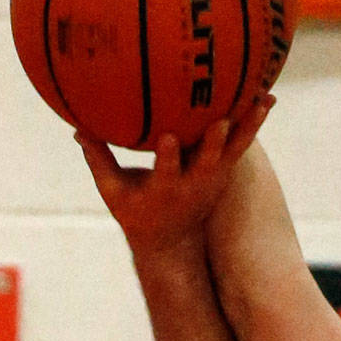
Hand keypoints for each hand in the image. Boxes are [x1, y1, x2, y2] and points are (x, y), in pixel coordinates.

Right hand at [77, 102, 274, 262]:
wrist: (172, 244)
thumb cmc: (137, 213)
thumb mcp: (114, 193)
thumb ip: (98, 159)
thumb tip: (76, 127)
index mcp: (165, 189)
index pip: (167, 172)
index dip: (169, 157)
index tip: (168, 138)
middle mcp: (195, 184)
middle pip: (210, 162)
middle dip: (216, 142)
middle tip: (225, 119)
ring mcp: (214, 179)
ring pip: (235, 150)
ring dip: (249, 126)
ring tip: (264, 99)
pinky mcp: (225, 172)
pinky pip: (242, 143)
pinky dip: (252, 122)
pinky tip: (264, 97)